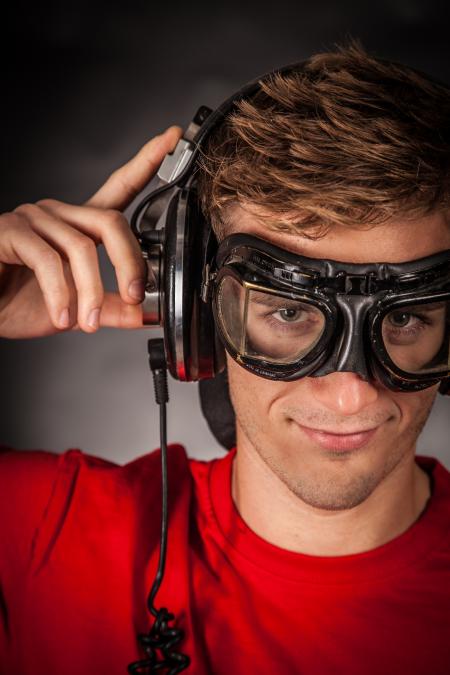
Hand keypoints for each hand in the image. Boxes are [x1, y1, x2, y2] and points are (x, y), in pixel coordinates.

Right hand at [0, 126, 181, 338]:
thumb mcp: (76, 310)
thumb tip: (144, 314)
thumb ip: (109, 308)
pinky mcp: (10, 232)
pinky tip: (62, 316)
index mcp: (78, 226)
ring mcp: (33, 219)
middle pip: (111, 222)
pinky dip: (60, 294)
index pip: (119, 188)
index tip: (173, 139)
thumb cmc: (17, 300)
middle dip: (130, 263)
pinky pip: (47, 260)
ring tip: (89, 322)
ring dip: (91, 291)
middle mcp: (58, 214)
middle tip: (135, 296)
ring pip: (81, 246)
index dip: (146, 162)